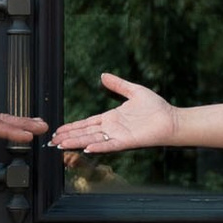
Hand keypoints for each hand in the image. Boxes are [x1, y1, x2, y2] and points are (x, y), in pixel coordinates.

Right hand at [51, 73, 176, 157]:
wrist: (171, 119)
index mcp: (111, 118)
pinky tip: (87, 148)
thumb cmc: (156, 108)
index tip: (58, 130)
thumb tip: (103, 75)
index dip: (72, 126)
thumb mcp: (134, 91)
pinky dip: (99, 147)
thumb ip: (118, 84)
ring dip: (77, 142)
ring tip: (61, 145)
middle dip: (68, 136)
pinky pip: (110, 145)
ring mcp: (118, 136)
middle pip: (85, 133)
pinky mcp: (127, 141)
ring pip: (92, 140)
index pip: (87, 123)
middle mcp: (112, 129)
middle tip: (51, 141)